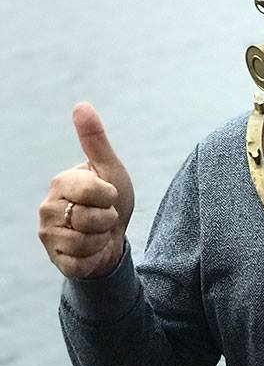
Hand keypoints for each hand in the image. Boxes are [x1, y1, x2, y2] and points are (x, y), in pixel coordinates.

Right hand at [38, 103, 134, 278]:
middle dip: (108, 218)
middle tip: (104, 215)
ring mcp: (48, 235)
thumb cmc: (112, 198)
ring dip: (102, 238)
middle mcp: (47, 208)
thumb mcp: (110, 168)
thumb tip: (81, 104)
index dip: (110, 196)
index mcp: (61, 183)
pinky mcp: (55, 259)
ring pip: (87, 241)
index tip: (109, 195)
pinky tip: (91, 250)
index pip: (94, 191)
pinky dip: (95, 257)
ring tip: (98, 231)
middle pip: (91, 218)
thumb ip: (95, 140)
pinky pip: (82, 261)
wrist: (113, 236)